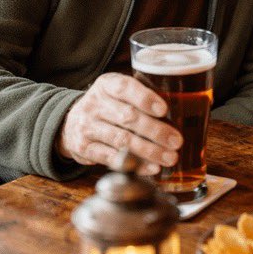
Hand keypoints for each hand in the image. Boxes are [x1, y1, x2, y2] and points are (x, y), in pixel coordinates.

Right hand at [57, 73, 181, 174]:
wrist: (70, 123)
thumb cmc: (108, 107)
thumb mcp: (118, 93)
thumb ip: (141, 97)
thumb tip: (181, 110)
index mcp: (106, 85)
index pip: (125, 87)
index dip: (145, 99)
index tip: (164, 110)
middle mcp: (94, 104)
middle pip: (127, 117)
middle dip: (155, 131)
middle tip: (176, 141)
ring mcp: (87, 126)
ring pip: (121, 140)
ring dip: (149, 151)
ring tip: (169, 157)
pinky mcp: (84, 148)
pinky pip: (111, 158)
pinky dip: (134, 164)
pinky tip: (151, 168)